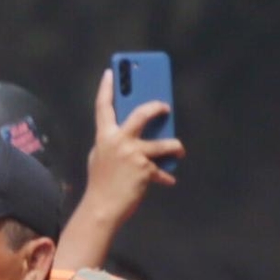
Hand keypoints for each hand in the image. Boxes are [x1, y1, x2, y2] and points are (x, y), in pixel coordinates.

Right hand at [90, 66, 183, 205]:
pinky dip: (165, 176)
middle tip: (165, 107)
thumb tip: (133, 134)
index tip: (111, 72)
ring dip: (175, 147)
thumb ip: (113, 142)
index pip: (103, 107)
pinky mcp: (145, 169)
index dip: (107, 88)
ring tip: (178, 149)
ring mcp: (133, 154)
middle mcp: (119, 141)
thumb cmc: (101, 182)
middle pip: (141, 114)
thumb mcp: (101, 156)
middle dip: (156, 107)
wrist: (102, 207)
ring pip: (164, 143)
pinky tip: (168, 180)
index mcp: (104, 136)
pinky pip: (162, 169)